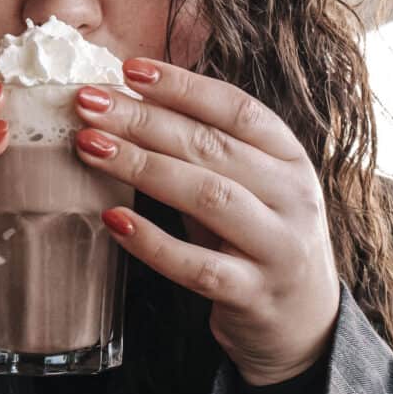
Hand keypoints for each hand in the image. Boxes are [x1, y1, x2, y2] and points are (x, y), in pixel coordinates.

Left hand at [73, 59, 339, 385]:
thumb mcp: (247, 189)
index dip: (183, 86)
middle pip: (213, 147)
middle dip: (144, 120)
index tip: (129, 68)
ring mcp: (278, 248)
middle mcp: (293, 197)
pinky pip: (198, 266)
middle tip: (88, 103)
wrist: (304, 325)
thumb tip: (127, 106)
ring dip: (143, 166)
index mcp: (291, 159)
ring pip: (208, 196)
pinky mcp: (254, 295)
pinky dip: (153, 242)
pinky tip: (113, 221)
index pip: (238, 109)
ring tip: (91, 147)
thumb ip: (204, 154)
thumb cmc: (258, 242)